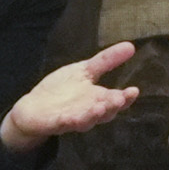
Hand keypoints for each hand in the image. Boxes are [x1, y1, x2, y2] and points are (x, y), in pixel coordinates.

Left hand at [0, 42, 139, 153]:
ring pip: (87, 120)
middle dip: (112, 106)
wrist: (34, 107)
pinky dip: (69, 121)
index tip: (134, 90)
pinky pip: (64, 123)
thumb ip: (106, 61)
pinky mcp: (56, 123)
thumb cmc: (62, 90)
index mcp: (98, 98)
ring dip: (94, 115)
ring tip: (100, 107)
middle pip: (105, 112)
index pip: (116, 100)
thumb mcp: (85, 70)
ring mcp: (73, 118)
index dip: (126, 98)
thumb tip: (131, 45)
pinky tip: (72, 117)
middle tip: (120, 99)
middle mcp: (89, 111)